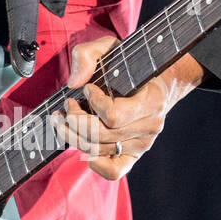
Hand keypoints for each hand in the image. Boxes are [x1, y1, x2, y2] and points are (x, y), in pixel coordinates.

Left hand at [51, 36, 175, 179]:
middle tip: (66, 105)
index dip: (93, 102)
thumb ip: (88, 55)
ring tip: (62, 119)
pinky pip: (113, 171)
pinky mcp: (133, 156)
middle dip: (74, 119)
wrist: (158, 84)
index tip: (87, 89)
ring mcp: (141, 145)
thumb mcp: (111, 47)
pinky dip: (94, 163)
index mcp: (150, 101)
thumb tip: (74, 83)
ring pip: (98, 150)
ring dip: (72, 135)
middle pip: (100, 135)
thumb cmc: (132, 66)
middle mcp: (149, 127)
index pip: (113, 115)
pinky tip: (82, 143)